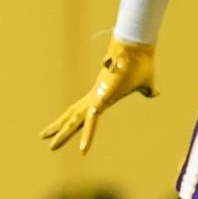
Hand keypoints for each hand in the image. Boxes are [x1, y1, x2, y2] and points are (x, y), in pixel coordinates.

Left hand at [39, 38, 155, 152]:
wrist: (137, 48)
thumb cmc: (141, 63)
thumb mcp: (145, 83)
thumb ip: (147, 90)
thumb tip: (154, 93)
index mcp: (103, 94)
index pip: (85, 112)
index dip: (77, 121)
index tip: (67, 127)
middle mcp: (95, 97)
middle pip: (73, 116)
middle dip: (58, 127)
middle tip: (43, 136)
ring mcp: (96, 97)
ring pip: (74, 119)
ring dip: (60, 131)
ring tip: (44, 138)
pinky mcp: (101, 99)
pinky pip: (93, 122)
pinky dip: (88, 136)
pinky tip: (82, 149)